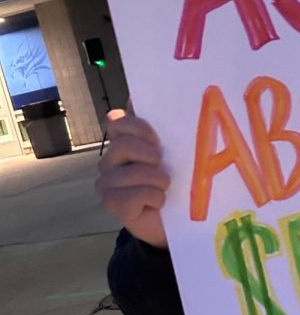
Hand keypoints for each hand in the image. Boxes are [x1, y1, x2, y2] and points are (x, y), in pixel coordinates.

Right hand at [96, 107, 169, 248]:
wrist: (177, 219)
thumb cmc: (176, 180)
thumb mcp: (174, 150)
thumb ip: (159, 125)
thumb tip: (136, 96)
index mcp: (123, 141)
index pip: (118, 120)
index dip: (139, 127)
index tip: (158, 140)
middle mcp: (110, 159)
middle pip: (123, 144)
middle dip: (150, 155)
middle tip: (163, 165)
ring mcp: (107, 182)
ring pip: (131, 172)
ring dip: (157, 180)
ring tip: (166, 186)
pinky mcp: (112, 204)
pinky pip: (133, 195)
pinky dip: (154, 198)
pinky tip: (158, 202)